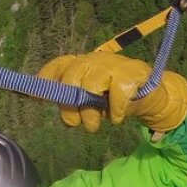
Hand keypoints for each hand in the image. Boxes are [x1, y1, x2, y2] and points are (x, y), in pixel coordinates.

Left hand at [37, 51, 186, 132]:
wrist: (153, 96)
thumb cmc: (117, 98)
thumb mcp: (91, 100)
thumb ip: (72, 101)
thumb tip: (46, 104)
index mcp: (84, 65)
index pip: (60, 65)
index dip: (45, 79)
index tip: (33, 95)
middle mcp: (96, 60)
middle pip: (71, 78)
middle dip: (69, 105)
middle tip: (75, 124)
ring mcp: (114, 65)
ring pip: (91, 86)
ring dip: (90, 113)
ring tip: (96, 125)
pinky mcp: (132, 75)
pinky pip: (117, 95)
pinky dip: (115, 112)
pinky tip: (117, 118)